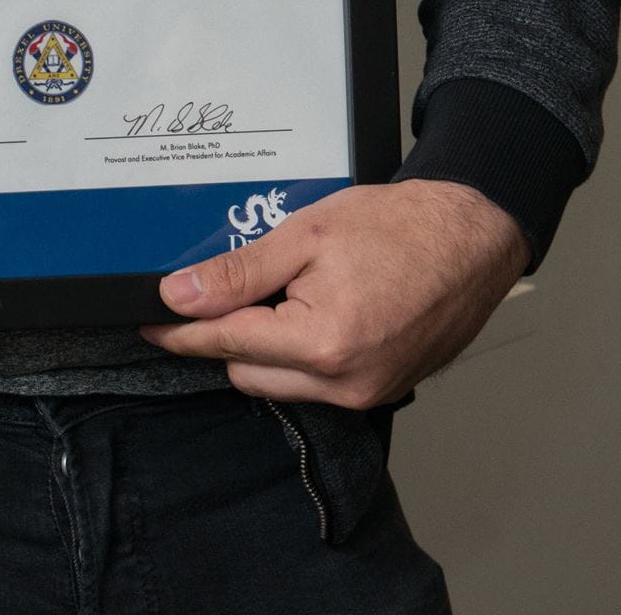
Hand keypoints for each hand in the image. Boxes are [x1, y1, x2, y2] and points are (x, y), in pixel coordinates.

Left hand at [140, 179, 527, 408]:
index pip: (226, 344)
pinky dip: (300, 355)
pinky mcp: (384, 391)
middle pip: (248, 372)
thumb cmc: (399, 228)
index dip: (181, 332)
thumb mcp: (305, 235)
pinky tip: (312, 312)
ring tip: (284, 293)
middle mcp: (347, 384)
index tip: (148, 322)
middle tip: (225, 289)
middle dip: (227, 335)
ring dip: (265, 347)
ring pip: (280, 383)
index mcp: (323, 344)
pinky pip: (318, 384)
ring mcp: (369, 393)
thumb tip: (179, 297)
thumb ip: (238, 273)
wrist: (472, 237)